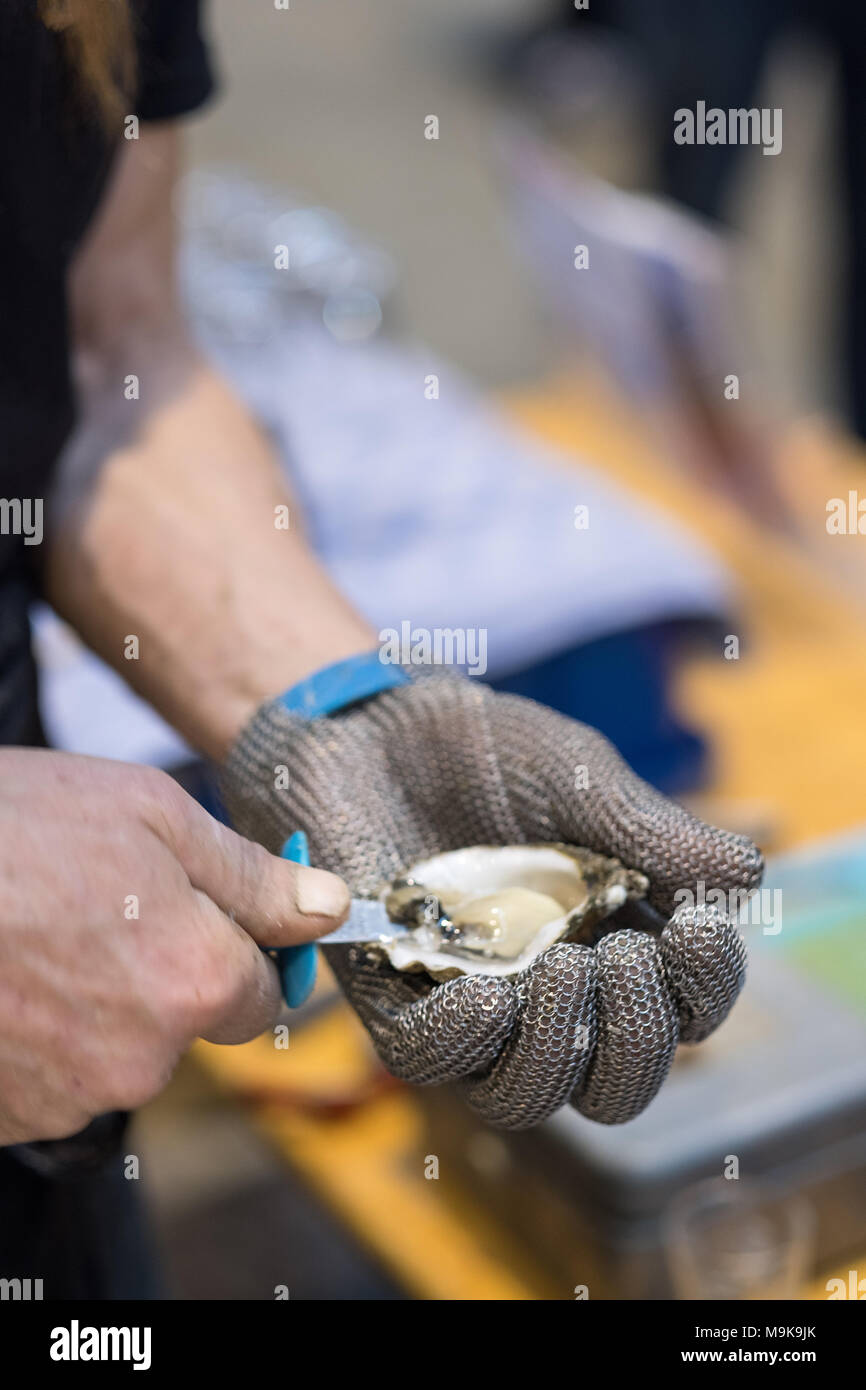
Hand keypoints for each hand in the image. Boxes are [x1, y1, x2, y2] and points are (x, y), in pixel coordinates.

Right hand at [0, 749, 348, 1143]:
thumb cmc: (14, 828)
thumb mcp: (153, 815)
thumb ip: (252, 877)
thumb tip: (329, 907)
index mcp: (196, 981)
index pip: (263, 993)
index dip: (237, 946)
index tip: (201, 913)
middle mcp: (142, 1057)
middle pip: (187, 1022)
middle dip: (161, 970)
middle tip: (96, 903)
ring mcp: (68, 1095)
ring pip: (117, 1049)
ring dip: (95, 1001)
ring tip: (37, 932)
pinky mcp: (10, 1115)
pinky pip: (54, 1075)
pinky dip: (39, 1034)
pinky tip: (9, 975)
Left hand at [222, 672, 761, 1127]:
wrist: (376, 722)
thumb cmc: (489, 749)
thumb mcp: (583, 780)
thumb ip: (654, 834)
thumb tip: (749, 880)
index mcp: (615, 941)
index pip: (684, 1009)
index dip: (704, 989)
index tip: (696, 929)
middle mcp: (551, 991)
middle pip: (616, 1082)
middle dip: (639, 1038)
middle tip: (625, 956)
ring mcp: (472, 1003)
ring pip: (530, 1094)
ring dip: (561, 1050)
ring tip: (564, 968)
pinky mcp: (393, 998)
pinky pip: (431, 1062)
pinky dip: (466, 1042)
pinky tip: (487, 995)